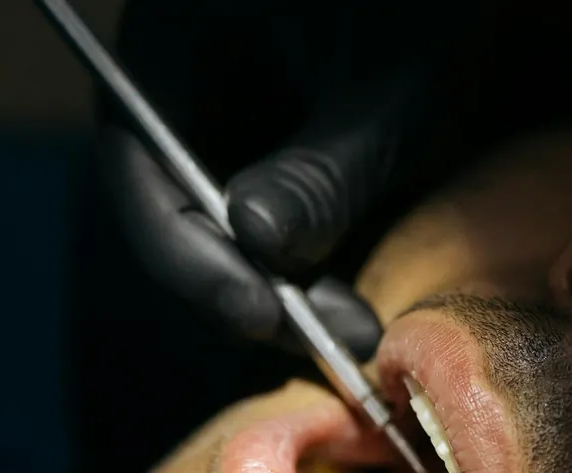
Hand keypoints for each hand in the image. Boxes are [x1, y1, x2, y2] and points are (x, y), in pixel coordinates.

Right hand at [95, 0, 452, 360]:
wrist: (433, 18)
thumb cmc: (411, 15)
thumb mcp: (377, 87)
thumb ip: (317, 168)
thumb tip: (257, 243)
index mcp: (164, 56)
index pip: (137, 168)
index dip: (188, 254)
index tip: (259, 313)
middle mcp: (170, 102)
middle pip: (171, 216)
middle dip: (244, 288)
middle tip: (327, 342)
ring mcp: (209, 135)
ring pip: (214, 235)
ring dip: (276, 291)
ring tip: (351, 332)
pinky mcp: (255, 164)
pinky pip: (253, 231)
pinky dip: (294, 272)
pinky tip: (344, 304)